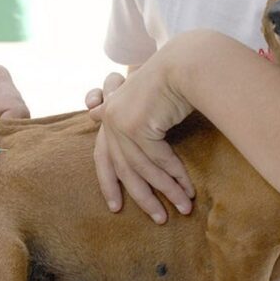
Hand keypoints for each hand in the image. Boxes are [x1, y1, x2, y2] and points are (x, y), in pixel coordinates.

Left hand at [89, 63, 195, 223]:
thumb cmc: (170, 78)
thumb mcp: (144, 100)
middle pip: (123, 169)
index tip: (116, 207)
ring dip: (166, 191)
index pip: (103, 157)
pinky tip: (188, 189)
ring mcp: (121, 123)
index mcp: (109, 114)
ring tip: (183, 207)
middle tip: (157, 218)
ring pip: (143, 169)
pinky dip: (175, 177)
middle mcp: (110, 119)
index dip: (109, 184)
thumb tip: (92, 111)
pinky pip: (158, 161)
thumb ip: (124, 115)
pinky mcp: (137, 126)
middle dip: (142, 197)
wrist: (185, 63)